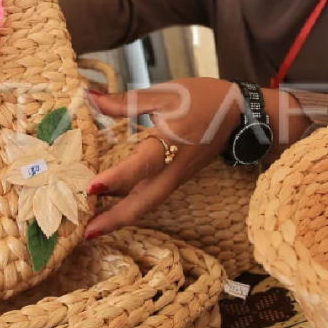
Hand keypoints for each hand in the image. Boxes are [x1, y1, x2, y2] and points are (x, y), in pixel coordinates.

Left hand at [82, 79, 309, 237]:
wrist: (241, 113)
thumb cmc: (203, 100)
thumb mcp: (165, 94)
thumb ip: (125, 101)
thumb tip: (89, 97)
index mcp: (172, 145)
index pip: (141, 166)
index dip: (117, 177)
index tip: (91, 188)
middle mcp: (173, 169)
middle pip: (144, 202)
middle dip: (115, 219)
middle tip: (86, 234)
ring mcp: (177, 177)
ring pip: (147, 202)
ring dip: (121, 216)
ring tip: (94, 226)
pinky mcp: (177, 178)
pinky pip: (152, 196)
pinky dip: (131, 204)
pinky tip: (113, 204)